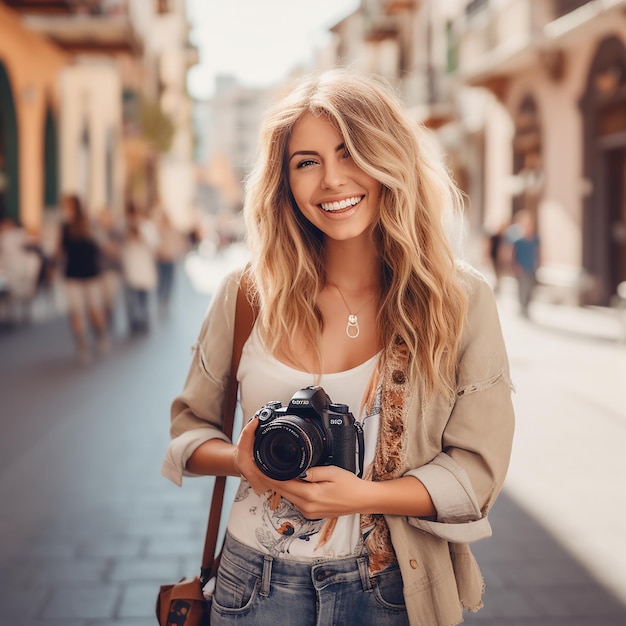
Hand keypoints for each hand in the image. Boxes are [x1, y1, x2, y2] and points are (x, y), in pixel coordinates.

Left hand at [232, 417, 370, 517]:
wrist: (362, 500)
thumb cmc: (350, 485)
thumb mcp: (332, 472)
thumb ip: (314, 471)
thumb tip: (299, 470)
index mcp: (311, 495)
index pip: (284, 485)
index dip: (270, 476)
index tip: (260, 468)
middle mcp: (307, 506)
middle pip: (283, 492)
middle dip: (271, 480)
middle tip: (259, 468)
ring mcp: (309, 512)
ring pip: (288, 497)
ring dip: (280, 486)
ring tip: (271, 473)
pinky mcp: (312, 513)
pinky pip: (296, 501)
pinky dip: (290, 491)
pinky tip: (289, 482)